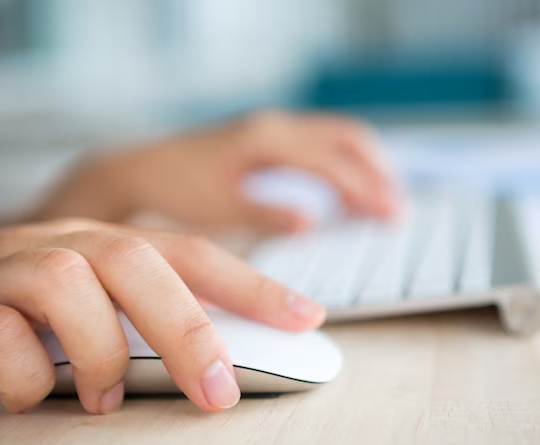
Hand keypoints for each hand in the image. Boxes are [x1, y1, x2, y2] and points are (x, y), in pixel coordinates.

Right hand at [0, 219, 324, 413]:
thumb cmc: (13, 306)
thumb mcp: (85, 304)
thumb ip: (139, 315)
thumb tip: (214, 353)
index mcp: (99, 245)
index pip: (188, 252)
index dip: (250, 282)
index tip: (306, 317)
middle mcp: (58, 245)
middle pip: (137, 261)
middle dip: (188, 328)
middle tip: (217, 392)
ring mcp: (2, 270)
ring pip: (67, 284)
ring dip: (101, 352)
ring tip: (105, 399)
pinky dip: (27, 376)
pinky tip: (32, 397)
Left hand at [35, 111, 400, 232]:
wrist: (143, 170)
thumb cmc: (178, 189)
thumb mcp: (220, 209)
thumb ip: (267, 214)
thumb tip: (312, 221)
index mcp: (267, 142)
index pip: (333, 164)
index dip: (367, 191)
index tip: (392, 217)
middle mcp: (276, 127)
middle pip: (348, 139)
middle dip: (378, 172)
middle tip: (396, 210)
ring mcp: (273, 129)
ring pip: (337, 138)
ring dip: (365, 166)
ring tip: (382, 202)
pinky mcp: (268, 139)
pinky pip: (320, 145)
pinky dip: (343, 165)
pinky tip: (346, 192)